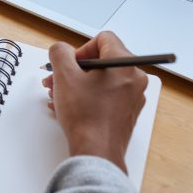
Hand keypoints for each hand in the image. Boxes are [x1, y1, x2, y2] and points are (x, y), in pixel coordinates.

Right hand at [42, 31, 147, 172]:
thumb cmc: (85, 117)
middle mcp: (135, 80)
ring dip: (77, 84)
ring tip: (58, 95)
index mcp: (125, 65)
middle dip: (74, 69)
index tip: (70, 63)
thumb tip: (61, 49)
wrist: (96, 152)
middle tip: (57, 79)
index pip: (104, 39)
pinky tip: (68, 107)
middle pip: (101, 61)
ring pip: (101, 80)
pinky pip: (105, 95)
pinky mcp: (127, 113)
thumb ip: (60, 52)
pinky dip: (87, 97)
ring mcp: (133, 98)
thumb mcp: (64, 75)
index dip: (81, 48)